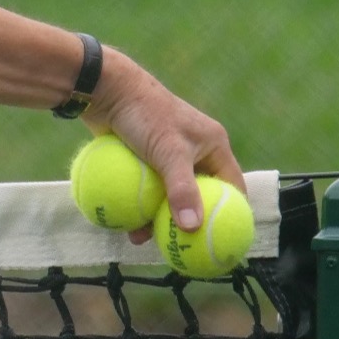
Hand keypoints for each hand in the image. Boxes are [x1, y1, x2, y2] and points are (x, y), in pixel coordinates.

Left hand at [84, 48, 242, 242]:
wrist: (106, 89)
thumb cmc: (144, 114)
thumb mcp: (168, 152)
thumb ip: (182, 190)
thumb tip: (193, 228)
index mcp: (212, 145)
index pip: (232, 186)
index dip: (231, 215)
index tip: (223, 243)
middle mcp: (194, 151)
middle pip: (199, 196)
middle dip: (188, 224)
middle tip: (180, 249)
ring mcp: (167, 155)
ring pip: (168, 195)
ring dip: (157, 218)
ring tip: (141, 239)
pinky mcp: (144, 157)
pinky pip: (146, 188)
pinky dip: (139, 205)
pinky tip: (125, 224)